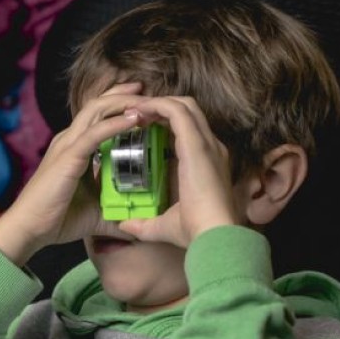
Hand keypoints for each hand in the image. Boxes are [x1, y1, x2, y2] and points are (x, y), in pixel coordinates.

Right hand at [0, 82, 143, 264]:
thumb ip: (118, 212)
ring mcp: (67, 145)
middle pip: (99, 104)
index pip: (100, 116)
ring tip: (149, 101)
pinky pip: (94, 133)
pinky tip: (134, 119)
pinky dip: (115, 123)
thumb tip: (140, 224)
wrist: (30, 229)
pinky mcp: (68, 156)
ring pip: (97, 110)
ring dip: (125, 103)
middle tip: (153, 94)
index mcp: (76, 148)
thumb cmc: (58, 219)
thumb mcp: (98, 213)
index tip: (149, 104)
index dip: (123, 104)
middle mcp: (70, 140)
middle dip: (127, 95)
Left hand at [116, 96, 237, 246]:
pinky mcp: (197, 144)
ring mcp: (207, 143)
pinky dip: (156, 106)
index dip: (163, 123)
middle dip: (159, 106)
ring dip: (156, 103)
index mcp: (205, 162)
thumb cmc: (195, 233)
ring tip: (131, 110)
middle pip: (187, 110)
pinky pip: (176, 111)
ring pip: (183, 105)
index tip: (139, 128)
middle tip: (132, 115)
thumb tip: (124, 225)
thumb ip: (143, 222)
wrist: (215, 235)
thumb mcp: (162, 225)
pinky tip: (137, 112)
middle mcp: (210, 147)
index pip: (187, 129)